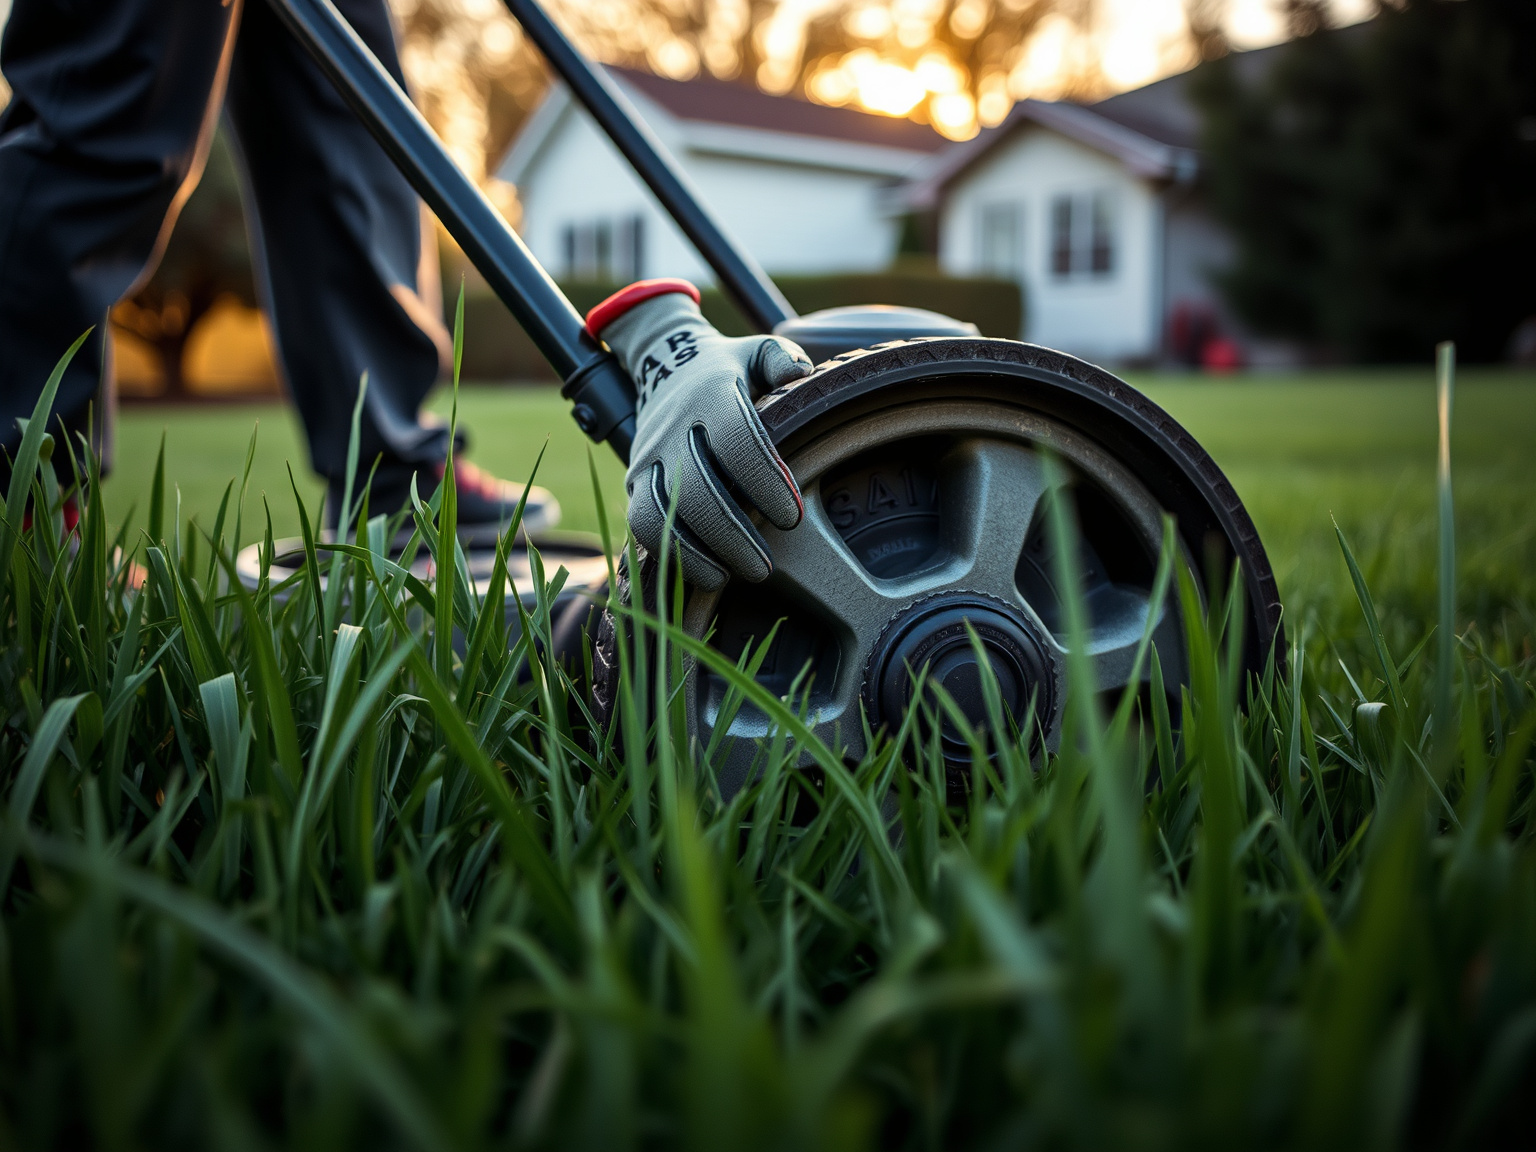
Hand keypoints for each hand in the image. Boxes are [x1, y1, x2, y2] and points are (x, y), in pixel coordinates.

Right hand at [589, 280, 812, 589]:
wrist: (664, 367)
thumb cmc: (729, 371)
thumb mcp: (757, 351)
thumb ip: (780, 358)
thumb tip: (799, 375)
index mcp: (711, 393)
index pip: (736, 440)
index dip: (764, 482)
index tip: (793, 518)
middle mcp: (673, 426)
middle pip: (694, 487)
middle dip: (731, 533)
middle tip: (765, 566)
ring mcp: (647, 456)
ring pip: (659, 512)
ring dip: (696, 552)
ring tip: (733, 576)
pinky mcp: (633, 482)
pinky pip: (642, 525)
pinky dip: (672, 555)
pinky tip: (708, 575)